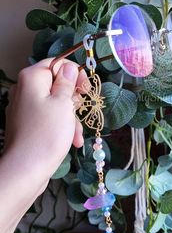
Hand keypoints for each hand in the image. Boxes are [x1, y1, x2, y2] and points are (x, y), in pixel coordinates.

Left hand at [4, 58, 89, 189]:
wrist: (26, 169)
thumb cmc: (47, 134)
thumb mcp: (63, 104)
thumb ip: (67, 82)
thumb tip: (69, 68)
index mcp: (31, 78)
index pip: (56, 63)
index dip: (75, 73)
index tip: (86, 89)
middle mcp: (24, 90)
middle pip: (56, 85)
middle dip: (73, 101)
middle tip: (80, 113)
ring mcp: (24, 108)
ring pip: (54, 104)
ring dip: (70, 118)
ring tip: (76, 136)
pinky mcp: (27, 125)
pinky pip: (47, 118)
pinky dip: (60, 126)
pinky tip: (71, 142)